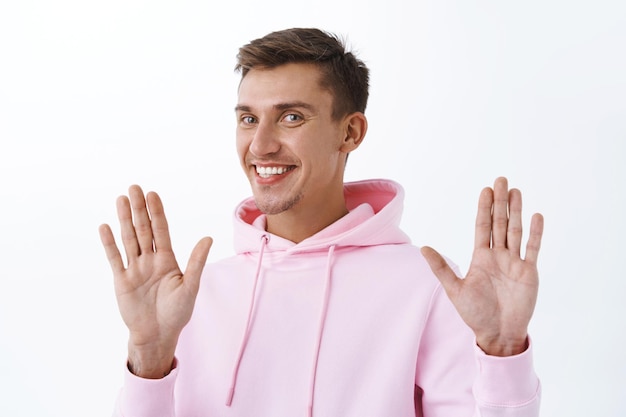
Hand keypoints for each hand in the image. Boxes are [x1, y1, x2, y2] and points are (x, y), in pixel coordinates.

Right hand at [99, 185, 212, 376]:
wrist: (157, 335)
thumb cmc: (177, 313)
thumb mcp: (190, 287)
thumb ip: (196, 262)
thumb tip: (208, 238)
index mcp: (167, 260)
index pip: (160, 230)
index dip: (156, 213)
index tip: (152, 194)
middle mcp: (150, 260)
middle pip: (143, 229)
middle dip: (139, 209)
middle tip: (134, 187)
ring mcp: (134, 268)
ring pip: (128, 239)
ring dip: (124, 220)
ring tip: (120, 199)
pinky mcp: (121, 280)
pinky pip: (115, 258)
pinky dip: (109, 243)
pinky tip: (106, 227)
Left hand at [421, 177, 543, 355]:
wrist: (497, 333)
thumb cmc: (475, 313)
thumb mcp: (455, 289)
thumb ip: (441, 267)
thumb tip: (424, 248)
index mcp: (480, 257)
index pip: (482, 226)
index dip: (484, 208)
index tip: (486, 189)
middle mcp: (498, 256)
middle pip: (500, 223)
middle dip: (500, 202)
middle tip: (501, 180)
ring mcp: (514, 262)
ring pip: (515, 231)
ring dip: (516, 211)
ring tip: (516, 191)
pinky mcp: (528, 272)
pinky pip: (532, 249)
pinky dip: (535, 233)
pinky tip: (536, 216)